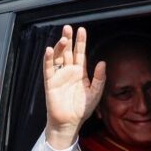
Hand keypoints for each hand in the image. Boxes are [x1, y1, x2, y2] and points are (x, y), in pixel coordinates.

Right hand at [44, 25, 105, 148]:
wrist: (70, 123)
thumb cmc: (82, 109)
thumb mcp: (95, 93)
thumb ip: (100, 78)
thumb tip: (102, 62)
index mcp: (80, 73)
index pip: (80, 53)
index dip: (80, 42)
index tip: (82, 30)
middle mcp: (69, 72)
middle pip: (68, 52)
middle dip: (68, 39)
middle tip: (68, 27)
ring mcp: (59, 76)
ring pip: (58, 57)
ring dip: (59, 47)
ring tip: (63, 38)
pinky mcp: (50, 82)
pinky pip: (48, 69)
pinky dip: (48, 59)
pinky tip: (50, 50)